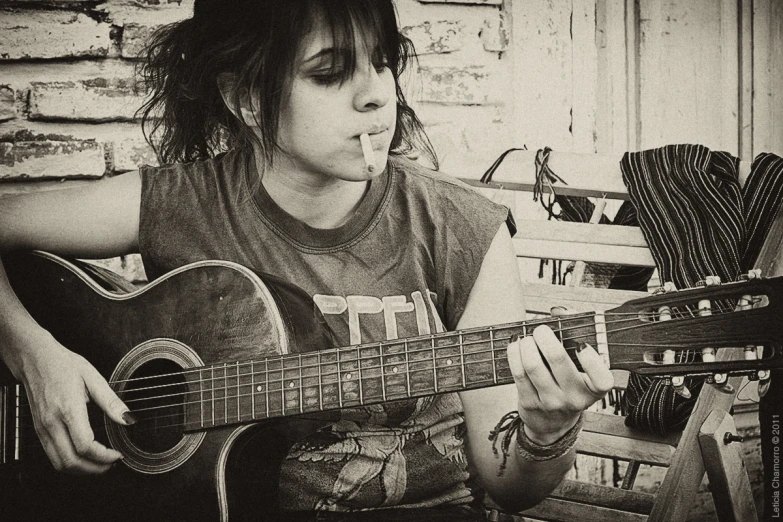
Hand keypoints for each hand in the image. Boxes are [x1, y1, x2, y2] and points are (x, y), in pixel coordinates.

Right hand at [14, 329, 131, 473]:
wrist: (34, 359)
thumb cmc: (63, 365)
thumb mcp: (93, 378)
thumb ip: (111, 402)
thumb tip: (128, 419)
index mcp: (68, 409)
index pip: (85, 446)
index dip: (104, 456)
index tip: (118, 454)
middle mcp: (52, 423)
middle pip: (71, 461)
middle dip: (95, 469)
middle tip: (112, 463)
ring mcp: (43, 429)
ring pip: (59, 463)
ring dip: (82, 470)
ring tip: (100, 463)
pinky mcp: (39, 430)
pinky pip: (52, 456)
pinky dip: (69, 463)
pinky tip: (84, 457)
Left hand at [506, 321, 613, 445]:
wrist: (552, 423)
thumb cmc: (568, 383)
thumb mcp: (580, 369)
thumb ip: (575, 336)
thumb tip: (559, 311)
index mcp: (594, 390)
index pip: (602, 379)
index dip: (592, 360)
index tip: (581, 345)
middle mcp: (575, 398)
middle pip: (558, 361)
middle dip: (545, 338)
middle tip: (541, 330)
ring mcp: (551, 403)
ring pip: (534, 366)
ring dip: (526, 345)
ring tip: (527, 338)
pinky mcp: (530, 403)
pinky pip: (519, 373)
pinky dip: (515, 354)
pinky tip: (516, 345)